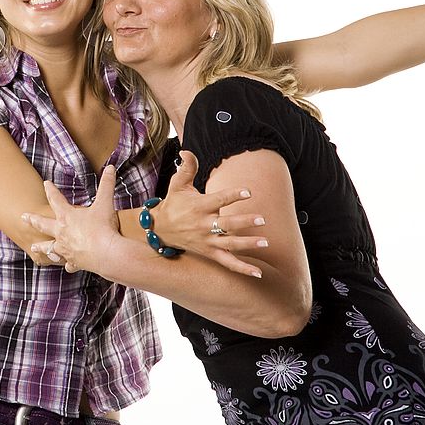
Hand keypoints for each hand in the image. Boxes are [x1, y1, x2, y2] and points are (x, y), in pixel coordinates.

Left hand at [27, 165, 124, 273]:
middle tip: (23, 217)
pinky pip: (68, 263)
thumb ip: (107, 185)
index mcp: (67, 216)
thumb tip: (110, 167)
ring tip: (34, 247)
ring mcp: (65, 249)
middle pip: (43, 224)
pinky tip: (68, 265)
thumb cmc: (102, 227)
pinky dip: (68, 264)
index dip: (51, 190)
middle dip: (33, 220)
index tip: (46, 184)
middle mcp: (62, 233)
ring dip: (42, 247)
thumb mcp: (105, 203)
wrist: (105, 253)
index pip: (56, 200)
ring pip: (49, 248)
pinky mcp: (73, 261)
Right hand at [153, 150, 268, 275]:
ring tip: (265, 242)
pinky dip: (242, 269)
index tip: (248, 191)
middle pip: (226, 224)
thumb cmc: (173, 204)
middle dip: (244, 222)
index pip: (219, 200)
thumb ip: (187, 167)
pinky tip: (258, 273)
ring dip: (248, 244)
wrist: (159, 230)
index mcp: (199, 206)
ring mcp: (207, 241)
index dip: (233, 195)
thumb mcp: (177, 184)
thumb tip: (187, 151)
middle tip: (262, 219)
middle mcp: (204, 225)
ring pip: (230, 244)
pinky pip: (227, 262)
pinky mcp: (209, 253)